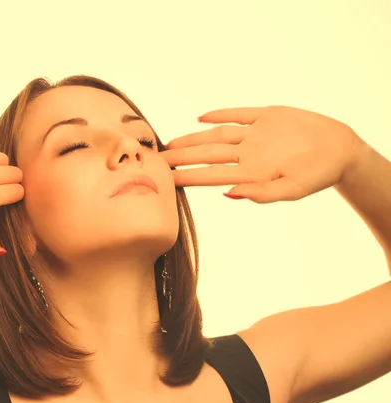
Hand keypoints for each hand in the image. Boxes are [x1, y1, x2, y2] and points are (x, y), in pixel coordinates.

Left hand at [160, 105, 364, 203]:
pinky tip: (201, 117)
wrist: (340, 151)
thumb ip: (261, 193)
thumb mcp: (292, 190)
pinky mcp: (267, 116)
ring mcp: (255, 135)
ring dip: (194, 138)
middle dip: (182, 157)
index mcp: (250, 172)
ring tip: (171, 143)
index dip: (188, 175)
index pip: (211, 174)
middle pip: (208, 154)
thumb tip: (229, 193)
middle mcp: (247, 153)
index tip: (166, 178)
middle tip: (157, 160)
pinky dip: (221, 114)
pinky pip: (239, 114)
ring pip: (217, 135)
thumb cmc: (318, 176)